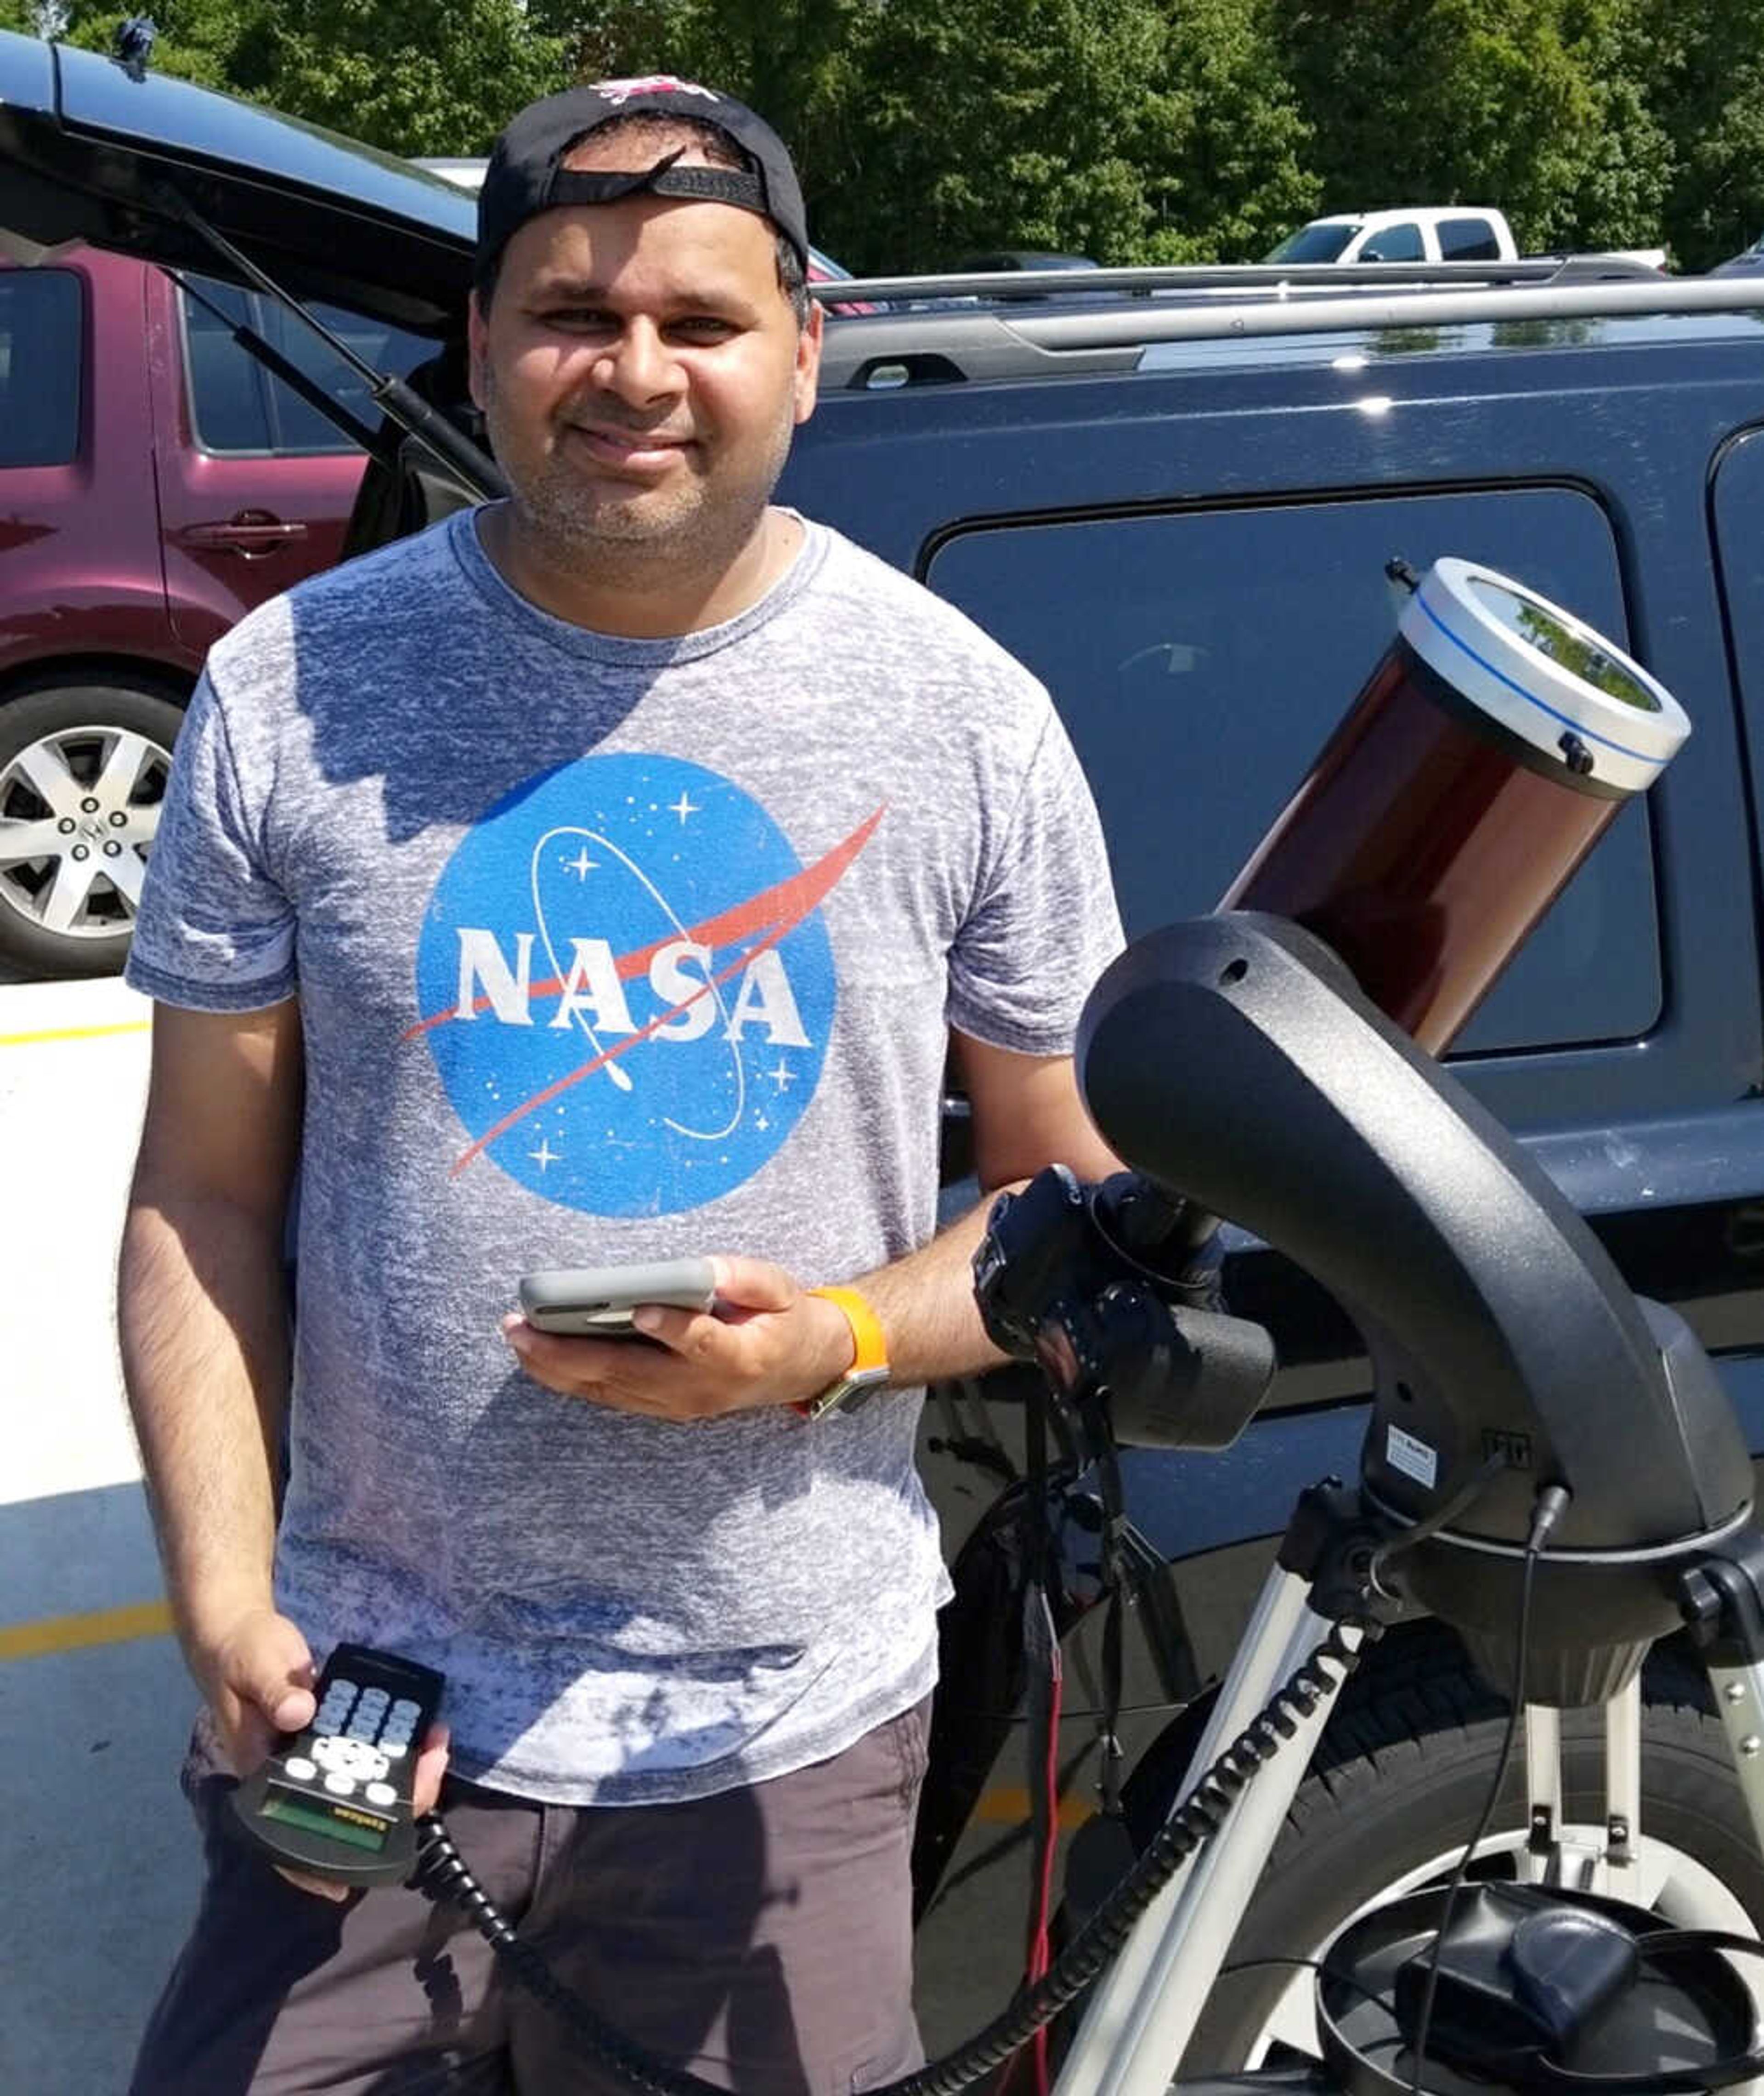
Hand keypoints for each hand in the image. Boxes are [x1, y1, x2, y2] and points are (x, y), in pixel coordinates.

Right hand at [197, 1606, 449, 1900]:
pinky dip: (396, 1751)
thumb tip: (302, 1714)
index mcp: (265, 1777)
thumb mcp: (254, 1667)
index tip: (345, 1887)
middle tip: (433, 1764)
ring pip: (364, 1786)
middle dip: (395, 1801)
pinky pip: (368, 1756)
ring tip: (437, 1743)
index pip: (287, 1837)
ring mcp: (315, 1759)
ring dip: (404, 1776)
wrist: (240, 1634)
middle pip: (345, 1813)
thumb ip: (275, 1690)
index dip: (315, 1868)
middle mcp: (293, 1778)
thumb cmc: (240, 1657)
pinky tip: (423, 1732)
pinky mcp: (332, 1736)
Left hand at [501, 1255, 856, 1422]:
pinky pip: (609, 1395)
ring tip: (516, 1337)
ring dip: (557, 1366)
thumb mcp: (781, 1287)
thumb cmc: (783, 1319)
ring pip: (609, 1389)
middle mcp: (702, 1389)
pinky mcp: (661, 1407)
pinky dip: (569, 1378)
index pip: (701, 1343)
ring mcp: (678, 1405)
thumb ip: (745, 1277)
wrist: (797, 1369)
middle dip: (571, 1351)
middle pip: (630, 1373)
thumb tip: (704, 1268)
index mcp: (740, 1356)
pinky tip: (537, 1356)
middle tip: (524, 1327)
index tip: (639, 1308)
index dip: (672, 1327)